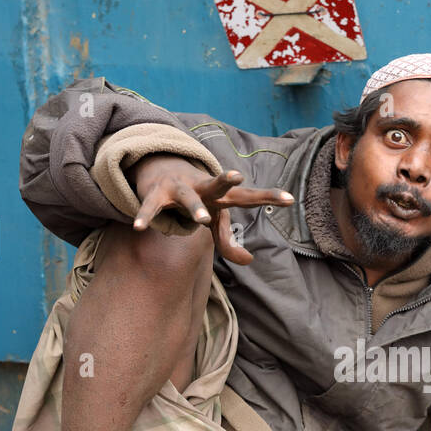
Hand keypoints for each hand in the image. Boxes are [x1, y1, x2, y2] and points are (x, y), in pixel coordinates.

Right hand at [128, 154, 293, 265]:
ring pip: (188, 197)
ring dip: (194, 208)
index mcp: (222, 196)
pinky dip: (146, 216)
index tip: (291, 199)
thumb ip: (229, 242)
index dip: (269, 197)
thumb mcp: (214, 221)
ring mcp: (180, 188)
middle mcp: (203, 188)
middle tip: (237, 175)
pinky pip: (152, 207)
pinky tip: (139, 227)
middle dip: (226, 180)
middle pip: (218, 185)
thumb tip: (249, 261)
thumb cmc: (197, 201)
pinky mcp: (157, 193)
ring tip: (201, 219)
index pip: (249, 197)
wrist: (162, 170)